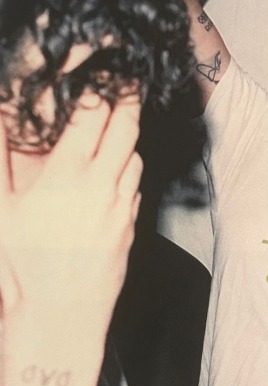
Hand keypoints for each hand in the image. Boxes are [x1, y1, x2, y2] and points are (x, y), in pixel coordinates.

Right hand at [0, 83, 141, 333]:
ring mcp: (121, 207)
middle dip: (130, 98)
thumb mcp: (0, 212)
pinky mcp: (131, 225)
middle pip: (126, 129)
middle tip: (131, 80)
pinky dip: (129, 169)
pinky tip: (115, 170)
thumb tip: (1, 122)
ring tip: (120, 122)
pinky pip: (136, 186)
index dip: (102, 86)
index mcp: (67, 177)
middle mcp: (102, 186)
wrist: (60, 317)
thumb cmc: (22, 268)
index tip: (107, 68)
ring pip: (135, 157)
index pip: (93, 116)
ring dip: (129, 135)